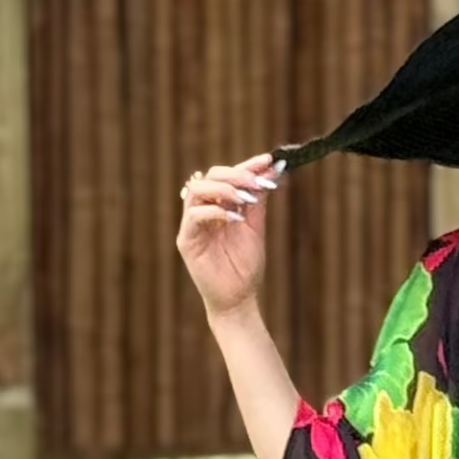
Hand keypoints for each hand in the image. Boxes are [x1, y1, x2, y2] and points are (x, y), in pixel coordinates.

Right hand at [175, 151, 284, 319]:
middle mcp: (204, 209)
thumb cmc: (245, 266)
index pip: (228, 175)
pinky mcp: (186, 240)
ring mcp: (193, 224)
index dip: (247, 165)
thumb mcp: (255, 227)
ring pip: (197, 189)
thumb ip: (258, 200)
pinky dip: (216, 211)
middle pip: (210, 175)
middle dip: (236, 174)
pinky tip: (234, 219)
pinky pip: (194, 214)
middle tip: (256, 182)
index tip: (268, 160)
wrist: (238, 298)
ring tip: (244, 199)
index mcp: (220, 204)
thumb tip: (272, 170)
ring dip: (224, 189)